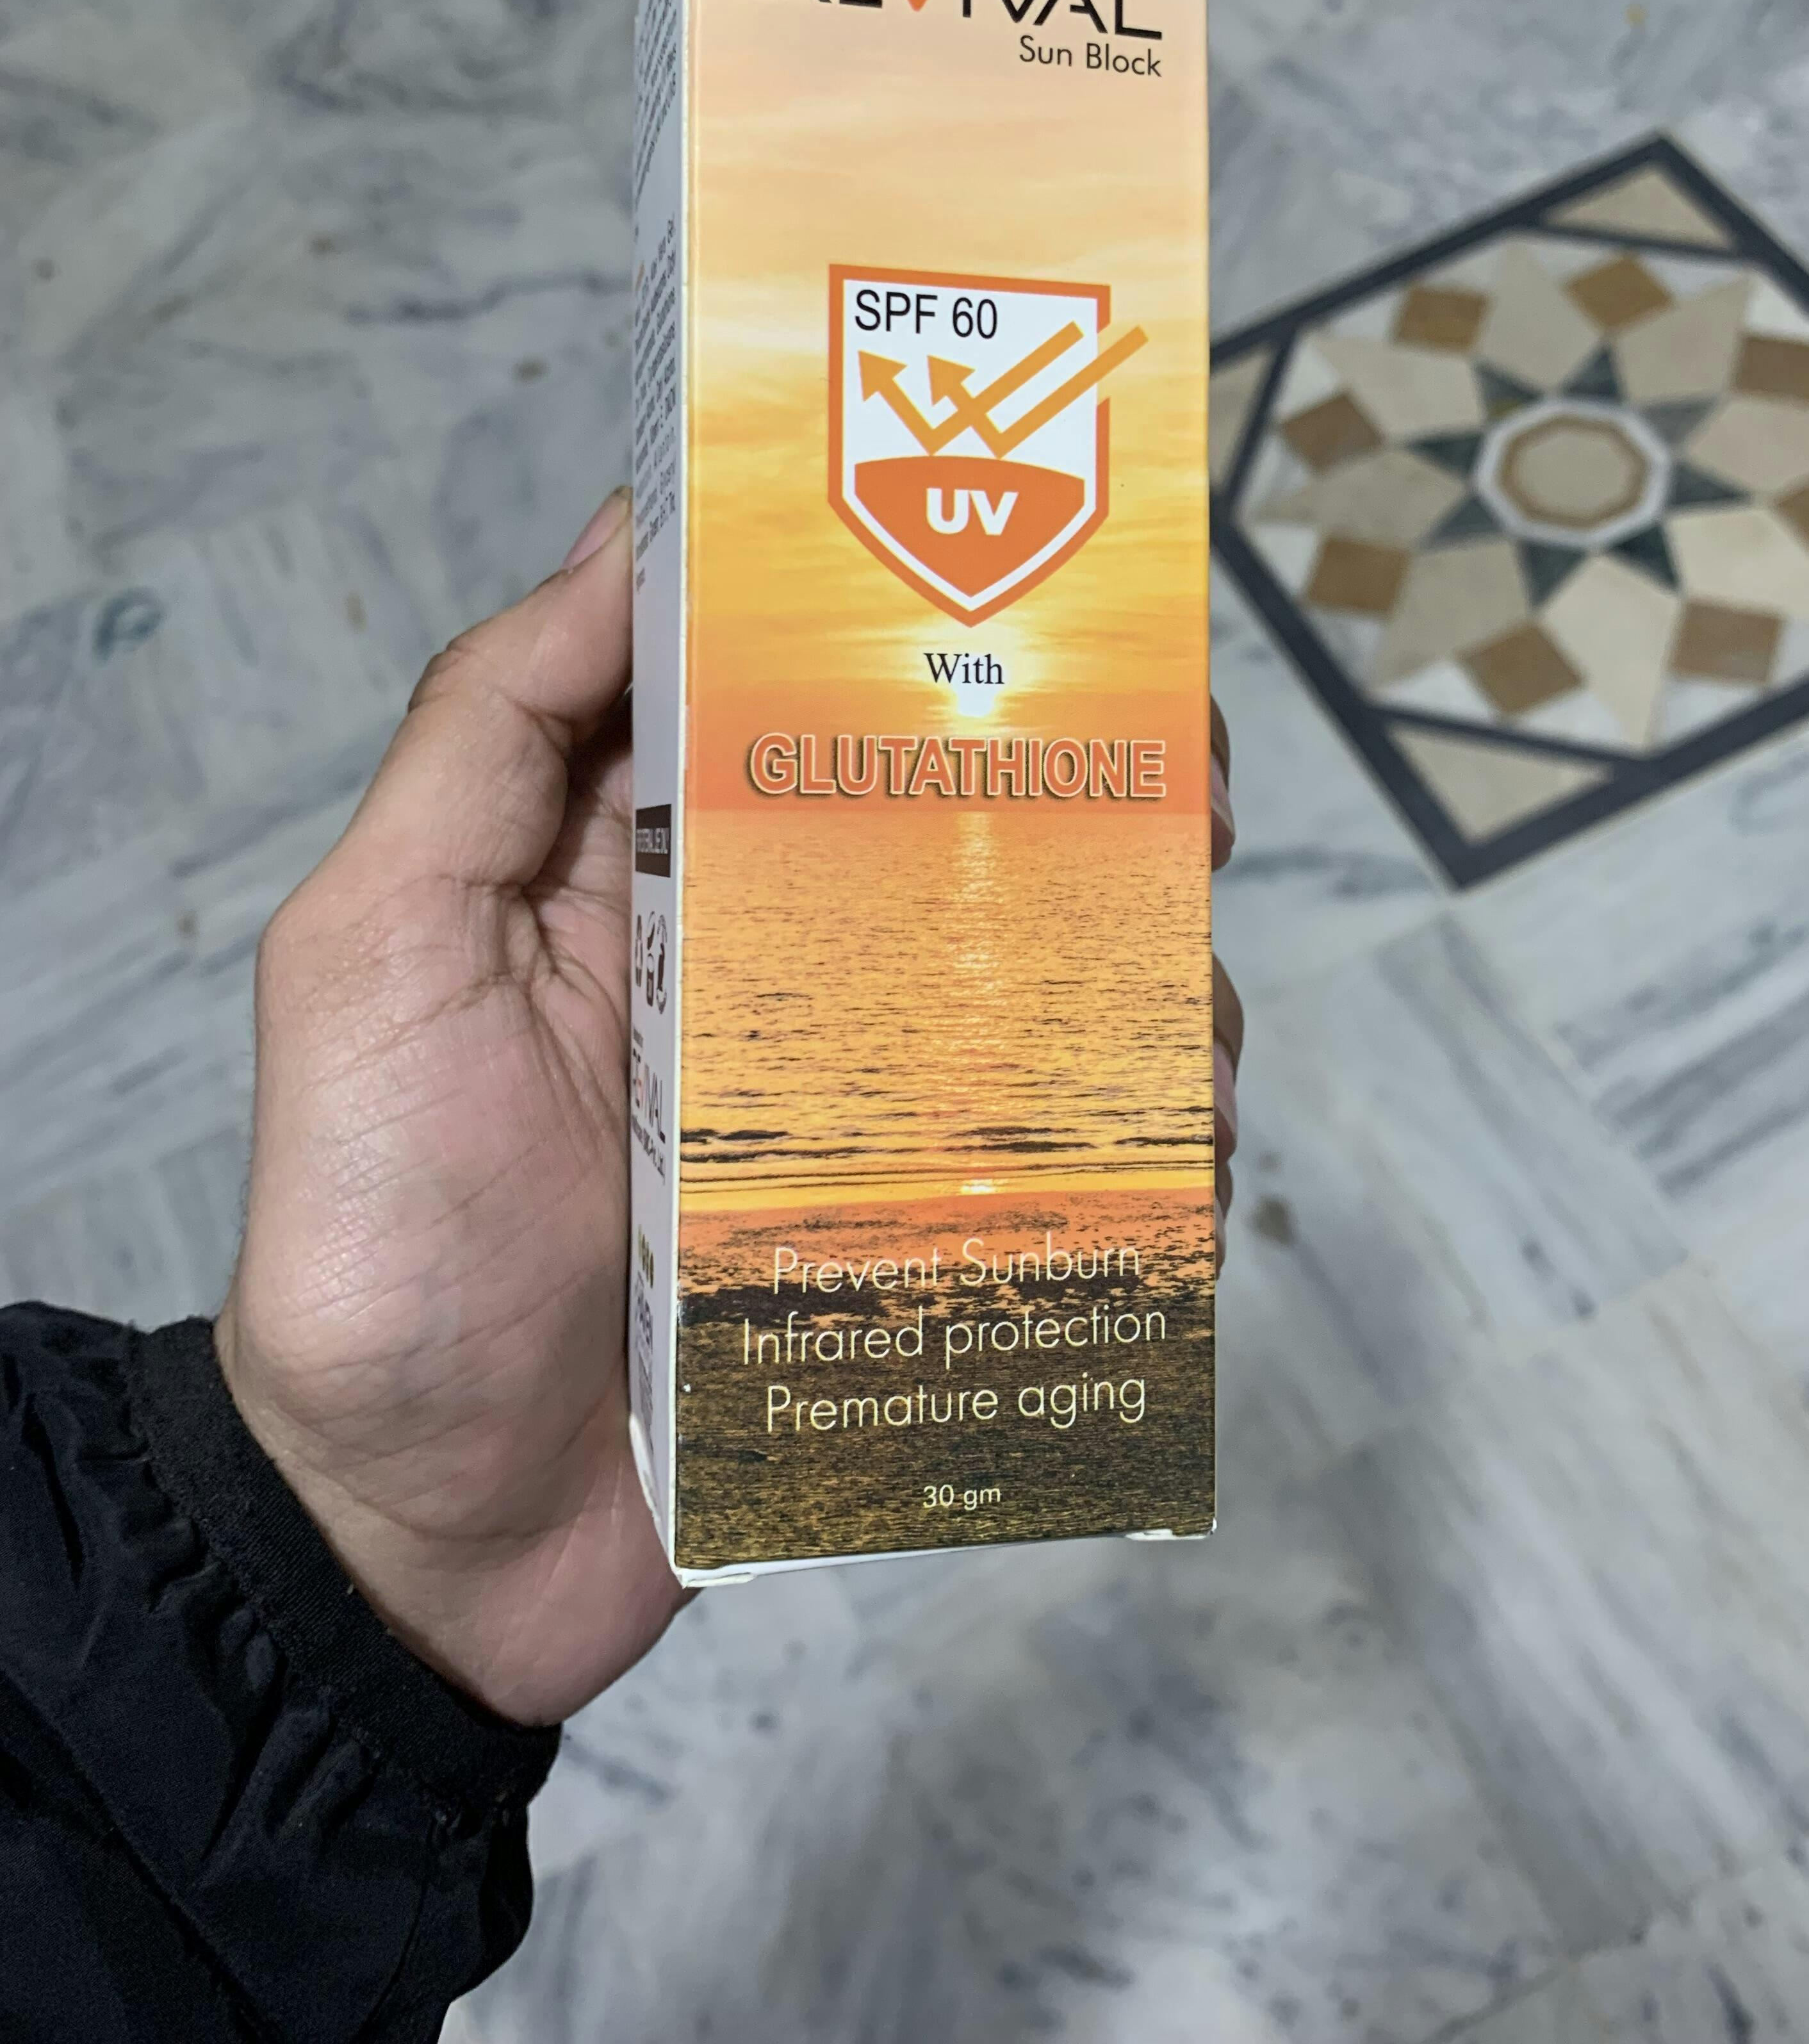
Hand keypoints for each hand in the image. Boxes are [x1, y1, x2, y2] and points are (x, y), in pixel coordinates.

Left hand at [218, 490, 1245, 1724]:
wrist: (419, 1533)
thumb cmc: (372, 1234)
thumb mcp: (373, 944)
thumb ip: (487, 730)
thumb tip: (625, 525)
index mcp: (650, 862)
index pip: (811, 690)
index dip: (938, 622)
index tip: (1055, 583)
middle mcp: (768, 962)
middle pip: (969, 829)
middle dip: (1103, 791)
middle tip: (1185, 797)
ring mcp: (852, 1104)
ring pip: (1048, 990)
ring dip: (1151, 976)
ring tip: (1186, 1016)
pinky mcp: (910, 1234)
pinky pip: (1062, 1163)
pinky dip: (1148, 1148)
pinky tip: (1184, 1152)